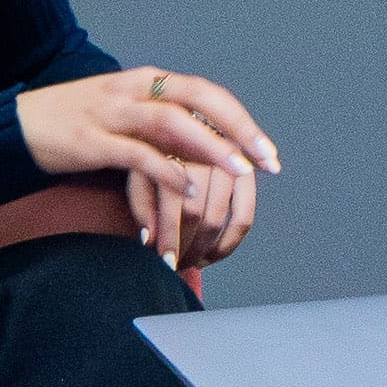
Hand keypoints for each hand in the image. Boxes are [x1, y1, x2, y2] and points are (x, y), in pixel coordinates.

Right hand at [18, 65, 276, 202]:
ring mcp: (110, 112)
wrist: (14, 128)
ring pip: (171, 122)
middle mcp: (132, 89)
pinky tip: (189, 190)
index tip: (265, 151)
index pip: (204, 92)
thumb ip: (160, 125)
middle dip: (237, 128)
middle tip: (265, 160)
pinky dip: (167, 171)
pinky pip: (137, 153)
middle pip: (197, 98)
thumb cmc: (73, 126)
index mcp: (144, 81)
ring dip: (209, 147)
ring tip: (239, 171)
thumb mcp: (123, 115)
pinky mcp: (91, 140)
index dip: (239, 119)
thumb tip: (204, 147)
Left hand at [124, 149, 256, 275]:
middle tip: (175, 265)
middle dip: (186, 246)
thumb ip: (141, 202)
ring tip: (191, 262)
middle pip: (197, 213)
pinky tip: (213, 255)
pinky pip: (245, 216)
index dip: (170, 237)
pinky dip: (230, 241)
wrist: (186, 122)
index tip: (166, 261)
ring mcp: (229, 162)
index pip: (174, 204)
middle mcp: (204, 154)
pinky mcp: (247, 173)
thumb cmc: (156, 151)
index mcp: (175, 150)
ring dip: (205, 249)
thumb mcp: (140, 168)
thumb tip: (149, 240)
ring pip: (219, 218)